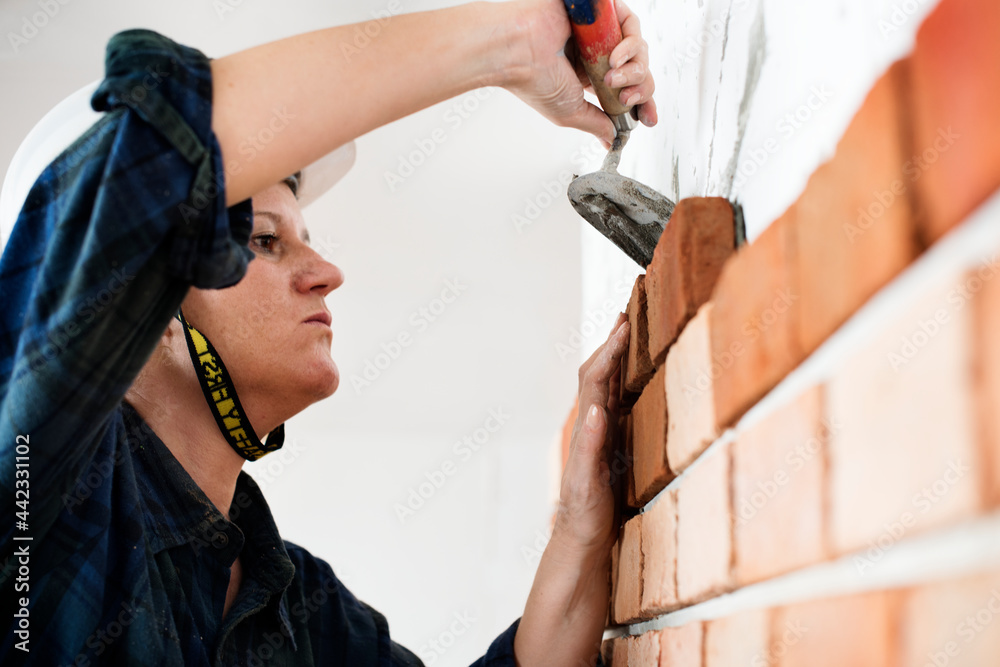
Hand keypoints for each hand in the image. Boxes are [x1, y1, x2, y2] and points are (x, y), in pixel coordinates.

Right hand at [501, 0, 657, 147]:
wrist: (518, 52)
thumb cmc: (533, 81)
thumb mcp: (571, 113)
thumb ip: (596, 124)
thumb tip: (612, 141)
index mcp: (588, 76)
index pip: (626, 88)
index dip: (642, 103)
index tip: (648, 119)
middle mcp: (595, 53)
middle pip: (638, 70)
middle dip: (639, 89)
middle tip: (625, 99)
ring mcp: (599, 32)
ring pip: (638, 49)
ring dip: (633, 70)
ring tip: (612, 79)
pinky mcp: (601, 12)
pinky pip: (630, 24)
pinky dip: (630, 45)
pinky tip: (613, 60)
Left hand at [553, 311, 628, 556]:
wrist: (580, 536)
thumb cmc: (583, 512)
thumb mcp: (586, 481)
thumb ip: (590, 447)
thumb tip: (596, 410)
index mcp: (586, 429)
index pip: (596, 379)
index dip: (609, 351)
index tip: (623, 326)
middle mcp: (591, 424)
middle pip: (599, 372)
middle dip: (612, 342)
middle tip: (627, 312)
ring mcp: (600, 431)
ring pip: (607, 383)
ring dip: (616, 355)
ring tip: (628, 329)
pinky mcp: (609, 441)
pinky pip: (616, 400)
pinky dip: (622, 378)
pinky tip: (631, 372)